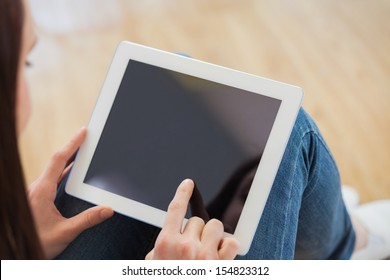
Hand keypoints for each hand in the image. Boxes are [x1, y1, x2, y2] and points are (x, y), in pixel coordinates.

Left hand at [28, 127, 113, 258]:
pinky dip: (64, 171)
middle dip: (73, 147)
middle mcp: (37, 188)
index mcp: (41, 191)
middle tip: (87, 137)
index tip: (83, 132)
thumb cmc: (36, 243)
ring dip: (69, 159)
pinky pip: (52, 178)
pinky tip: (73, 174)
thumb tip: (108, 209)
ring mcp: (36, 193)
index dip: (72, 144)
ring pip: (54, 170)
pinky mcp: (37, 198)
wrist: (16, 252)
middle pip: (57, 161)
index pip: (58, 160)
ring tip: (84, 151)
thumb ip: (87, 220)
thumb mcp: (64, 232)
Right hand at [146, 179, 238, 259]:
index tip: (188, 184)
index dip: (182, 193)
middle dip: (196, 230)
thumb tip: (167, 240)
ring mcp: (206, 255)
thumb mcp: (152, 267)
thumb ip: (158, 251)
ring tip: (207, 249)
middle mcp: (186, 246)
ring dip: (212, 235)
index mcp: (165, 244)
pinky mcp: (222, 265)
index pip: (175, 209)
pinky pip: (232, 240)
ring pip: (216, 225)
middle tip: (192, 247)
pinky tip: (221, 254)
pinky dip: (229, 245)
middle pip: (197, 219)